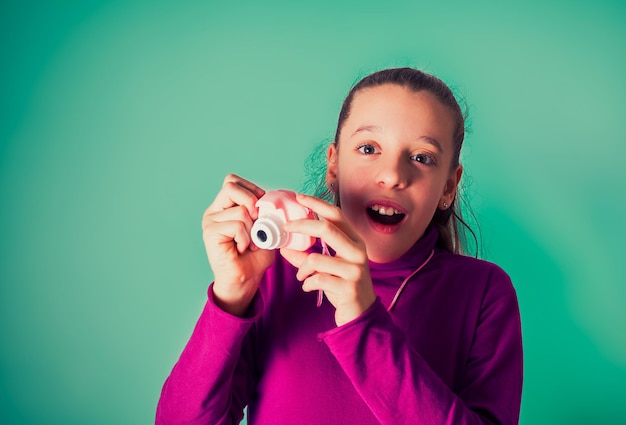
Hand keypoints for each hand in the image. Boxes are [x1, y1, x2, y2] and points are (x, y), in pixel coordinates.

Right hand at [201, 174, 274, 315]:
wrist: (244, 280)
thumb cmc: (254, 257)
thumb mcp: (265, 228)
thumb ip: (265, 212)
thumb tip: (272, 199)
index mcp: (224, 207)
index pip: (233, 181)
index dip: (251, 189)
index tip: (262, 208)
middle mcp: (214, 211)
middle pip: (231, 185)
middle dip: (251, 201)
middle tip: (258, 221)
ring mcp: (210, 221)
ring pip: (240, 210)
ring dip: (253, 229)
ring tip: (251, 243)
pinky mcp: (210, 233)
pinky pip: (236, 225)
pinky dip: (246, 238)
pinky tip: (242, 248)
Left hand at [280, 194, 375, 325]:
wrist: (361, 315)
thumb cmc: (343, 286)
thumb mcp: (327, 267)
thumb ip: (306, 256)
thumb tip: (284, 246)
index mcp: (354, 241)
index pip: (336, 214)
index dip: (317, 203)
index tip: (299, 197)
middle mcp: (357, 252)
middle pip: (327, 228)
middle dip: (302, 225)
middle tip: (286, 228)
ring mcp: (355, 270)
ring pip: (316, 258)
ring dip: (302, 268)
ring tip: (301, 276)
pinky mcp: (349, 287)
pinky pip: (317, 279)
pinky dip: (307, 283)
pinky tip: (309, 287)